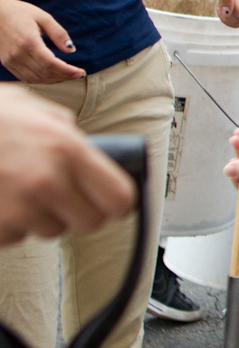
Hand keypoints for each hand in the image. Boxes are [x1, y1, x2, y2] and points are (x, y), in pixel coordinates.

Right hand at [0, 0, 83, 82]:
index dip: (67, 71)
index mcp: (29, 41)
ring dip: (53, 80)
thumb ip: (58, 34)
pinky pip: (25, 77)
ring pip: (35, 78)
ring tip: (67, 75)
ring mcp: (11, 60)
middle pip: (44, 73)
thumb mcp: (43, 17)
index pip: (51, 63)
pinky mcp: (7, 62)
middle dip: (64, 76)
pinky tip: (51, 75)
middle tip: (77, 74)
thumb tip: (71, 49)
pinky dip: (40, 79)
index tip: (80, 73)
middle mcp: (18, 54)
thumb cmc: (20, 12)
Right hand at [0, 88, 133, 244]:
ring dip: (42, 216)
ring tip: (20, 189)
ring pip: (51, 230)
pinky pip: (15, 235)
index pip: (118, 197)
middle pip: (90, 223)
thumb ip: (69, 134)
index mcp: (67, 149)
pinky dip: (10, 223)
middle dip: (80, 212)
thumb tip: (95, 155)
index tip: (111, 203)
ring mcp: (17, 208)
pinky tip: (1, 198)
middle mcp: (46, 181)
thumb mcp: (36, 111)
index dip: (117, 203)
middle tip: (64, 197)